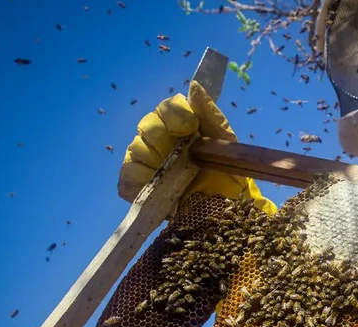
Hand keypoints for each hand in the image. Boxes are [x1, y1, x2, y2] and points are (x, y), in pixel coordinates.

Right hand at [119, 81, 276, 213]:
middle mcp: (162, 142)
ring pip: (136, 150)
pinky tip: (153, 186)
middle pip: (147, 127)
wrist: (228, 209)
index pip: (167, 109)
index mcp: (182, 127)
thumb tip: (195, 87)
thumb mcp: (226, 142)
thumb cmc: (229, 173)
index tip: (190, 127)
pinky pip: (128, 179)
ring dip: (152, 159)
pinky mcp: (141, 188)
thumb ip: (210, 114)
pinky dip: (137, 181)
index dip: (174, 115)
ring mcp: (150, 164)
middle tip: (180, 153)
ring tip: (171, 172)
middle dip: (161, 136)